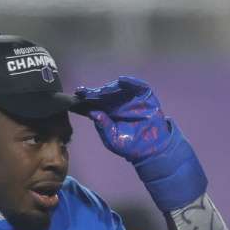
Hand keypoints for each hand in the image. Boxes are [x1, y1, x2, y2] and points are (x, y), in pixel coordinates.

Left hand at [76, 75, 206, 211]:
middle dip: (97, 91)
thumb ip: (104, 126)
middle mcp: (117, 103)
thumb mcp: (113, 139)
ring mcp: (131, 99)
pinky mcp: (145, 96)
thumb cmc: (129, 145)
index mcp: (107, 113)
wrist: (151, 148)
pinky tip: (122, 81)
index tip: (78, 92)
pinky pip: (138, 86)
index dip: (87, 96)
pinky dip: (131, 82)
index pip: (96, 102)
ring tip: (104, 89)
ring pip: (120, 88)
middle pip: (106, 93)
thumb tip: (93, 113)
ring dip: (111, 86)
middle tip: (88, 91)